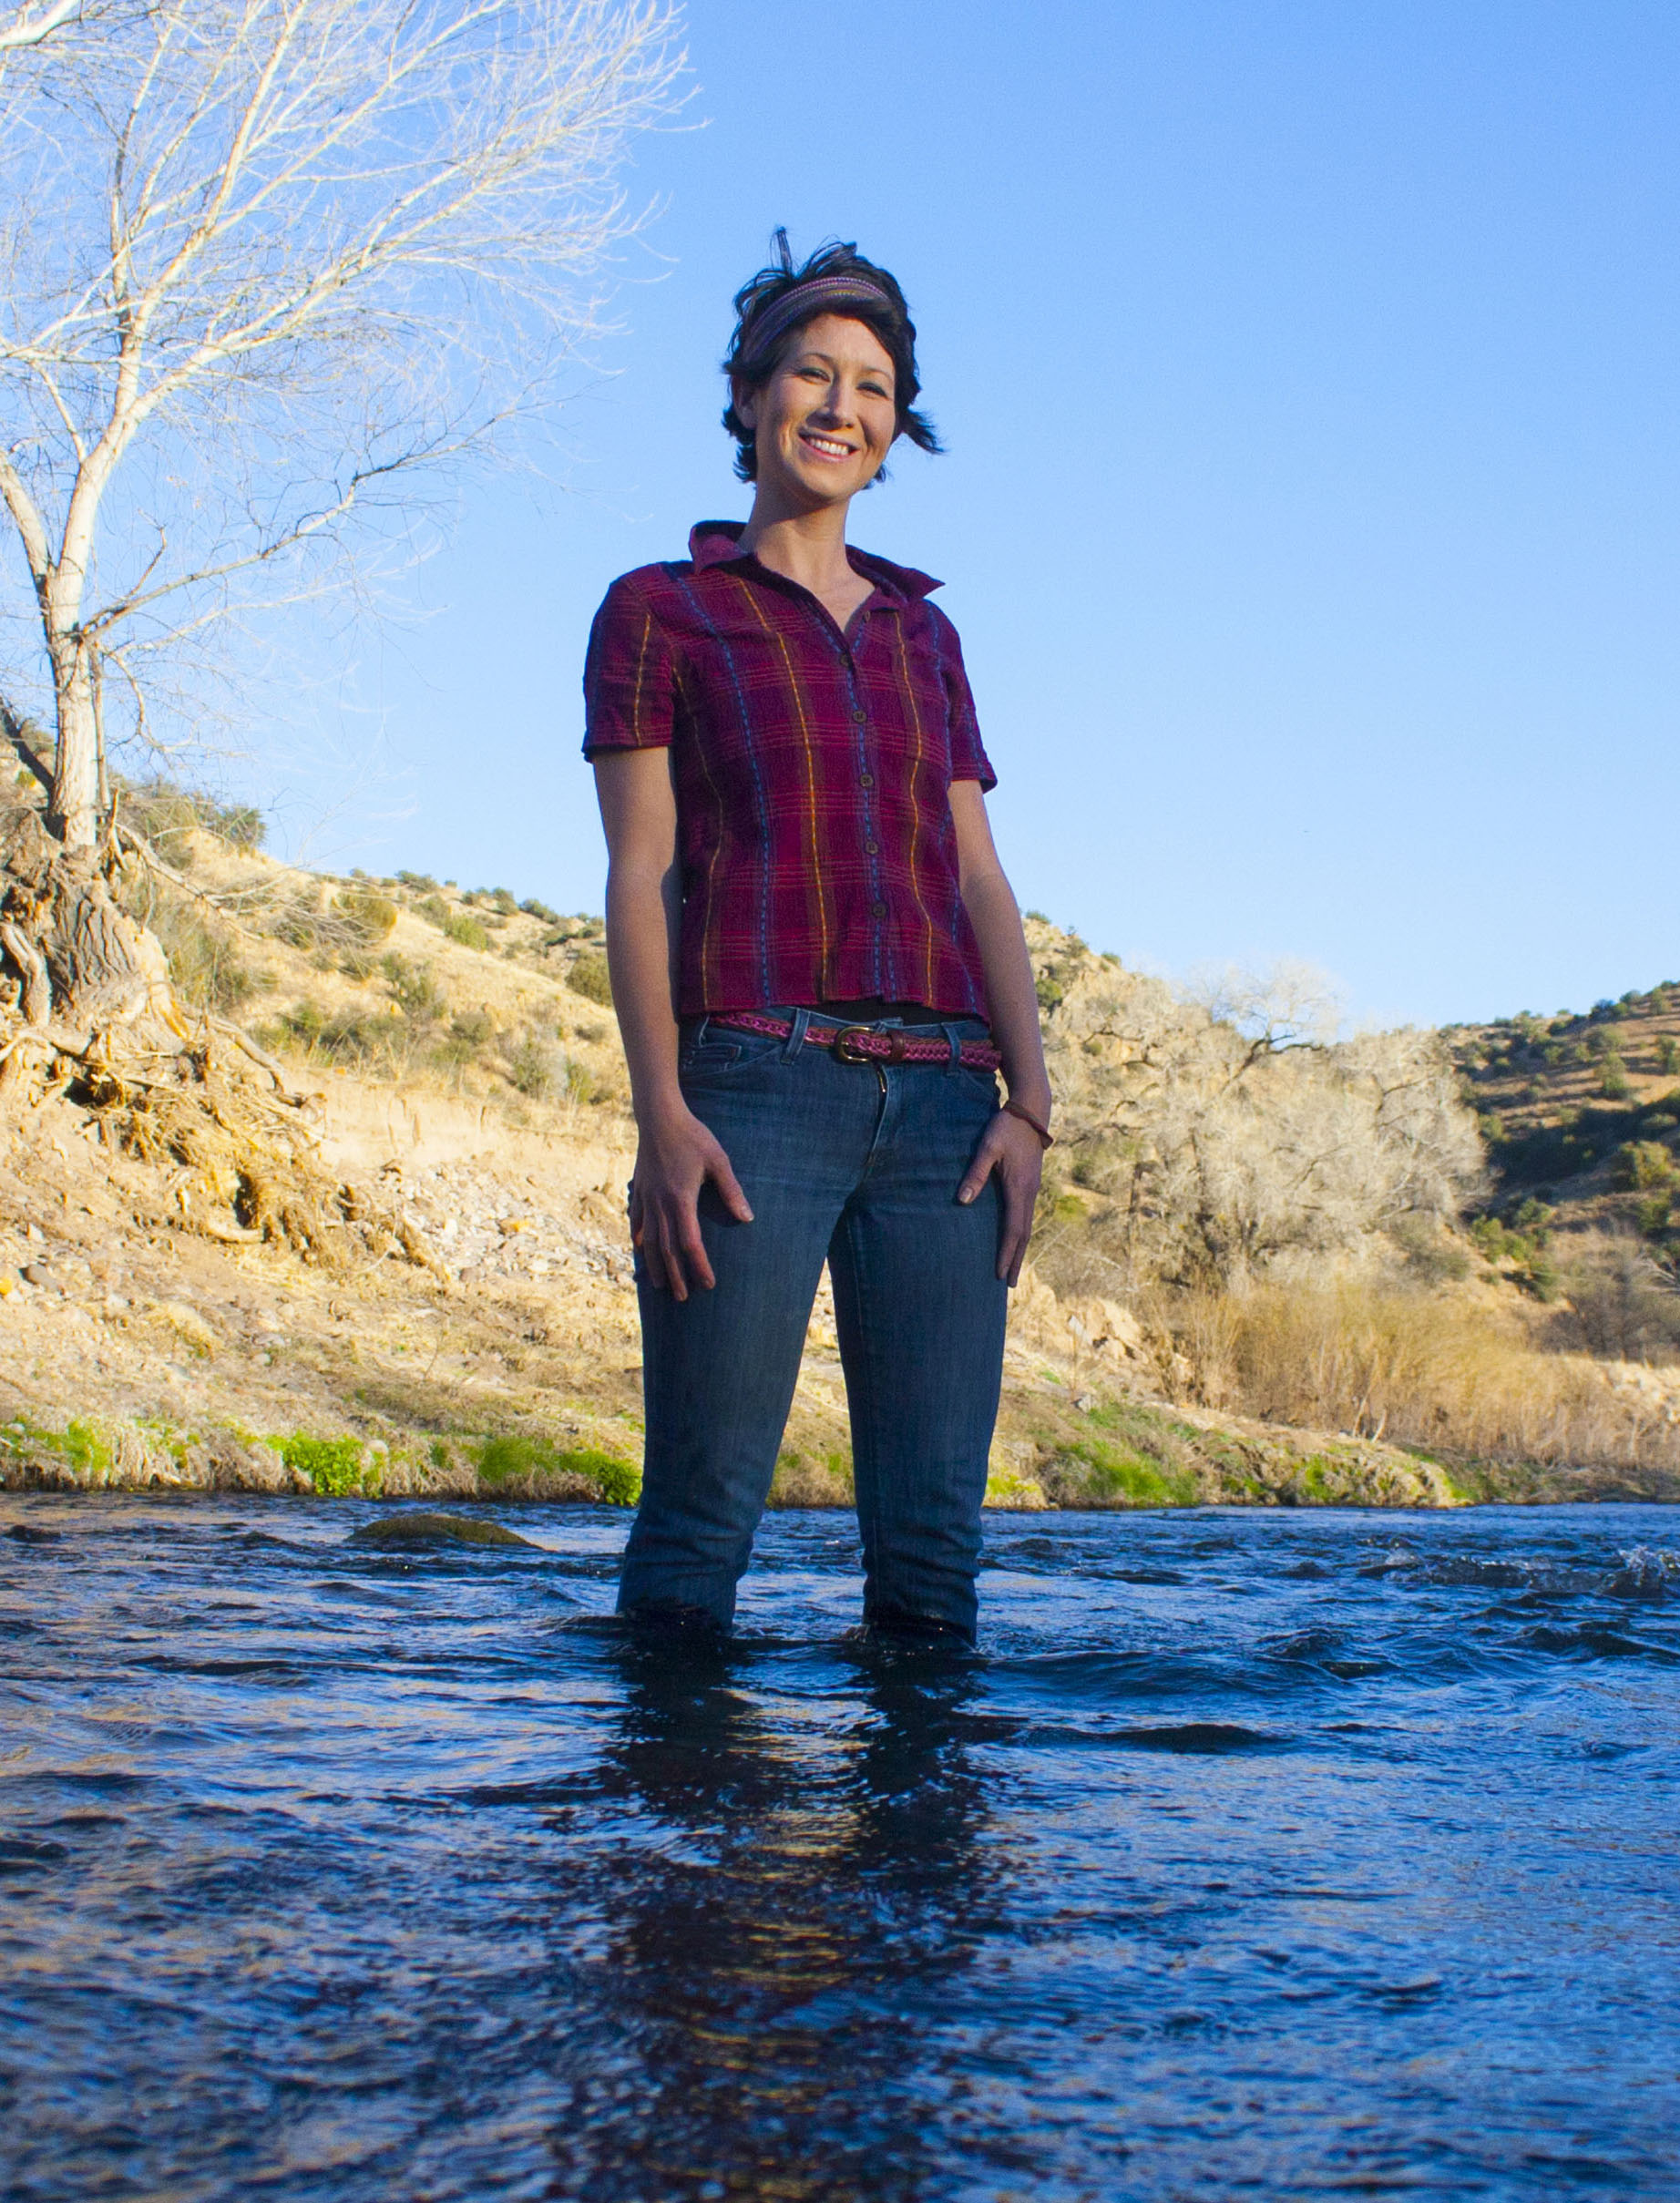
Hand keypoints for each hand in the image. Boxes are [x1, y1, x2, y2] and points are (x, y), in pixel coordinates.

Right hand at [630, 1106, 751, 1299]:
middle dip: (676, 1275)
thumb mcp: (718, 1161)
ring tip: (659, 1284)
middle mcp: (660, 1204)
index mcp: (681, 1200)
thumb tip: (747, 1218)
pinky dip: (638, 1237)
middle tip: (682, 1298)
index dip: (699, 1266)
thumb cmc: (692, 1136)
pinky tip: (639, 1248)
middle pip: (666, 1249)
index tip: (708, 1284)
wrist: (659, 1116)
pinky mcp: (639, 1188)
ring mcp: (646, 1197)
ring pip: (648, 1239)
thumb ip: (731, 1191)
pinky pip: (636, 1220)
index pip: (690, 1243)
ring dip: (655, 1264)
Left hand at [956, 1108, 1044, 1285]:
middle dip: (1016, 1259)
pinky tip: (1015, 1239)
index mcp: (1019, 1188)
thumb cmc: (1006, 1127)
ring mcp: (1032, 1189)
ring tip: (1013, 1268)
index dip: (1007, 1253)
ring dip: (1020, 1248)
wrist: (1031, 1112)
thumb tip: (962, 1200)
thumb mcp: (987, 1147)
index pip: (1013, 1229)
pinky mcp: (1031, 1184)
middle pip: (1023, 1234)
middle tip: (1009, 1284)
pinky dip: (1021, 1233)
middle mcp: (1029, 1193)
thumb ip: (976, 1173)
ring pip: (1027, 1226)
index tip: (1001, 1274)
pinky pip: (1026, 1216)